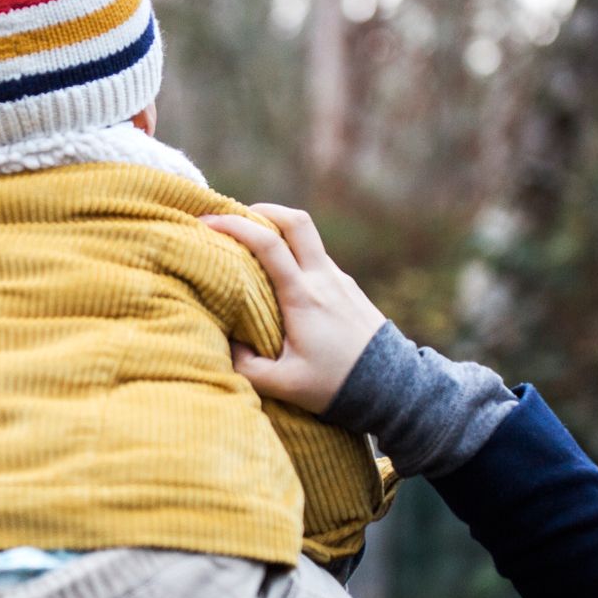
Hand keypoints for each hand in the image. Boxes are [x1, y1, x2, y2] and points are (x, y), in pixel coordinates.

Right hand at [198, 205, 386, 413]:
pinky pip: (316, 258)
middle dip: (262, 210)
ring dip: (278, 231)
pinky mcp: (348, 288)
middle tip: (234, 218)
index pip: (268, 245)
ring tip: (252, 247)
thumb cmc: (336, 385)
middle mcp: (323, 279)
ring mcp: (339, 279)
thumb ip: (248, 368)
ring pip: (308, 237)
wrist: (391, 386)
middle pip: (296, 220)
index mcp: (304, 297)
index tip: (206, 222)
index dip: (235, 225)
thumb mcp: (285, 385)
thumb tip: (227, 345)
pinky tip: (281, 276)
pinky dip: (293, 254)